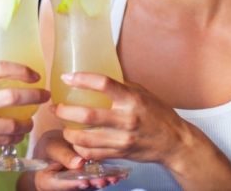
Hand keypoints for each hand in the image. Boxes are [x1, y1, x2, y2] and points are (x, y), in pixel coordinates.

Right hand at [0, 61, 49, 170]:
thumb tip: (11, 77)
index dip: (22, 70)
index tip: (35, 75)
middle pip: (11, 96)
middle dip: (34, 96)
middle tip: (44, 96)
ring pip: (10, 123)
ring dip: (26, 123)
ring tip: (30, 122)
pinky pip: (1, 140)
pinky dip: (14, 138)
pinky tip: (16, 135)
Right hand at [28, 130, 121, 190]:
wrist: (55, 147)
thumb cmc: (49, 147)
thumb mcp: (51, 146)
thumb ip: (62, 154)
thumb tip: (78, 162)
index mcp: (47, 180)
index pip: (59, 184)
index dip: (72, 184)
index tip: (84, 181)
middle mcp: (63, 186)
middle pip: (77, 187)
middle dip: (92, 184)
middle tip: (104, 180)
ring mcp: (75, 184)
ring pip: (89, 186)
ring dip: (102, 182)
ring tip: (114, 177)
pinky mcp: (86, 180)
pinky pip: (96, 180)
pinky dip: (107, 177)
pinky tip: (118, 174)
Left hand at [53, 72, 190, 165]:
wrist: (174, 142)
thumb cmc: (158, 114)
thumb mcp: (143, 93)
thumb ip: (121, 87)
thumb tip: (97, 79)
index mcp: (132, 99)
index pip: (103, 84)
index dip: (82, 79)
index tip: (67, 77)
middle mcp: (127, 119)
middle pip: (88, 115)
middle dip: (66, 111)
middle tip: (56, 107)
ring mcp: (123, 139)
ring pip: (86, 138)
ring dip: (68, 132)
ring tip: (63, 126)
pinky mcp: (120, 153)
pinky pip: (92, 153)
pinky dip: (79, 147)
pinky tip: (76, 141)